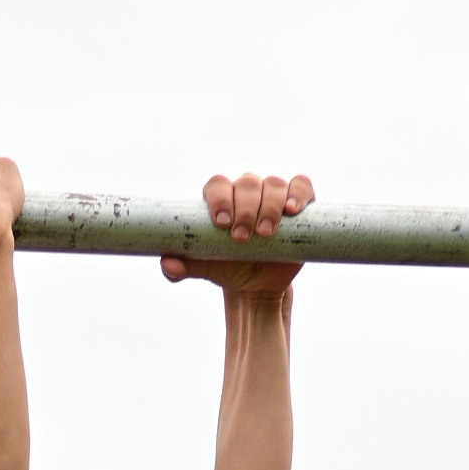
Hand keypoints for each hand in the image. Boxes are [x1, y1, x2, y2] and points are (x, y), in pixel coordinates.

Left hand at [163, 171, 314, 293]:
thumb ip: (184, 265)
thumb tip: (167, 263)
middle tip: (242, 237)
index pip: (218, 185)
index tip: (221, 223)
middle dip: (245, 209)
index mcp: (222, 198)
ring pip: (273, 184)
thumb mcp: (206, 269)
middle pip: (247, 183)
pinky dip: (298, 194)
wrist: (257, 285)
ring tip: (265, 233)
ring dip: (269, 206)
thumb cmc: (229, 269)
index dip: (220, 198)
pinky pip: (301, 187)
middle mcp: (247, 191)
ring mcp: (273, 195)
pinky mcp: (297, 204)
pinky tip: (292, 209)